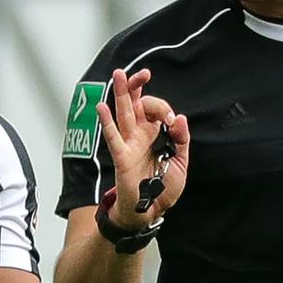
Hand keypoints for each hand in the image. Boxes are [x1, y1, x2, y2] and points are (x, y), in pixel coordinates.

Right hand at [96, 68, 189, 229]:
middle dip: (137, 86)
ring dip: (121, 94)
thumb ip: (181, 139)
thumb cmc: (163, 187)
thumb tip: (180, 118)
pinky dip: (107, 122)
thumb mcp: (181, 162)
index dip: (164, 108)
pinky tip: (101, 107)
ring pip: (123, 113)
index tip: (172, 121)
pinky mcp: (121, 156)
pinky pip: (113, 137)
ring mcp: (129, 143)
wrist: (151, 210)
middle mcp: (140, 134)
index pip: (155, 109)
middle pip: (136, 103)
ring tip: (119, 74)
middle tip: (143, 73)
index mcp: (154, 133)